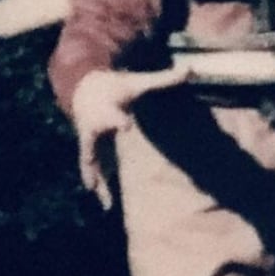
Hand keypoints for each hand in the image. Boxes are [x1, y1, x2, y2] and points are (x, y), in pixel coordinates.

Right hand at [72, 64, 191, 208]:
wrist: (83, 88)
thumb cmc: (114, 85)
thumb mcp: (137, 81)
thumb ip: (163, 79)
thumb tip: (190, 70)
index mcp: (109, 108)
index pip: (115, 115)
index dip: (119, 120)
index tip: (126, 126)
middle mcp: (96, 126)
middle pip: (96, 146)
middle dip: (98, 161)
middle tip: (99, 179)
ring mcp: (90, 139)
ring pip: (93, 162)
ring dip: (99, 183)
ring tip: (107, 205)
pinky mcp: (90, 147)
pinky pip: (93, 167)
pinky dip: (97, 183)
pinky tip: (105, 203)